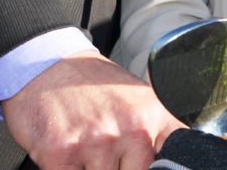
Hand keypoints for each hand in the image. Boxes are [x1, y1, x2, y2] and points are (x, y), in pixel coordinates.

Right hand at [2, 50, 184, 169]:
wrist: (50, 67)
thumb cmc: (96, 87)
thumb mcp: (141, 99)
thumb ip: (161, 130)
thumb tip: (176, 158)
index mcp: (154, 116)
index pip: (171, 159)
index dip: (161, 166)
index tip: (150, 162)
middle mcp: (131, 128)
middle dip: (122, 168)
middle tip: (110, 151)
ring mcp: (97, 141)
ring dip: (93, 168)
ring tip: (87, 147)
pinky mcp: (62, 153)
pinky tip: (69, 153)